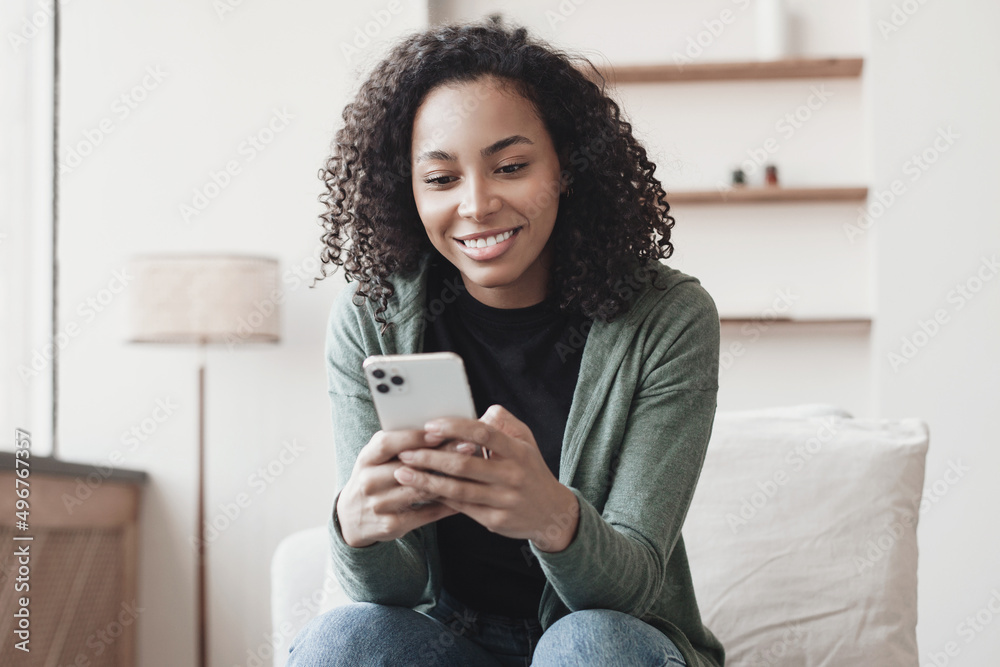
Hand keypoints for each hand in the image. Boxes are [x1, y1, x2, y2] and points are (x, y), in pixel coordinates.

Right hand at [336, 430, 477, 547]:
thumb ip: (399, 444)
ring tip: (472, 470)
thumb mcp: (376, 459)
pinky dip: (445, 506)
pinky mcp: (390, 526)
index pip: (387, 444)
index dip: (413, 437)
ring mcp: (378, 506)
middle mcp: (368, 482)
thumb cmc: (374, 479)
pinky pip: (424, 514)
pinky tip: (463, 498)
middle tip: (468, 447)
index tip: (440, 431)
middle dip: (441, 456)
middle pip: (408, 467)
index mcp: (365, 459)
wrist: (352, 519)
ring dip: (448, 480)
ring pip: (419, 490)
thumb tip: (437, 427)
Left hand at [393, 404, 579, 551]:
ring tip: (403, 473)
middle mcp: (512, 476)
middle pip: (464, 464)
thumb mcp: (526, 440)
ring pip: (458, 490)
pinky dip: (439, 498)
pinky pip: (461, 507)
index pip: (483, 434)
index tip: (430, 426)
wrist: (552, 512)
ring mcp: (504, 500)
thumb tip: (476, 412)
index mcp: (518, 451)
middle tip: (406, 452)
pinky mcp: (495, 520)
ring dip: (427, 481)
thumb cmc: (530, 470)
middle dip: (430, 457)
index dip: (454, 428)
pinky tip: (421, 490)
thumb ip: (503, 421)